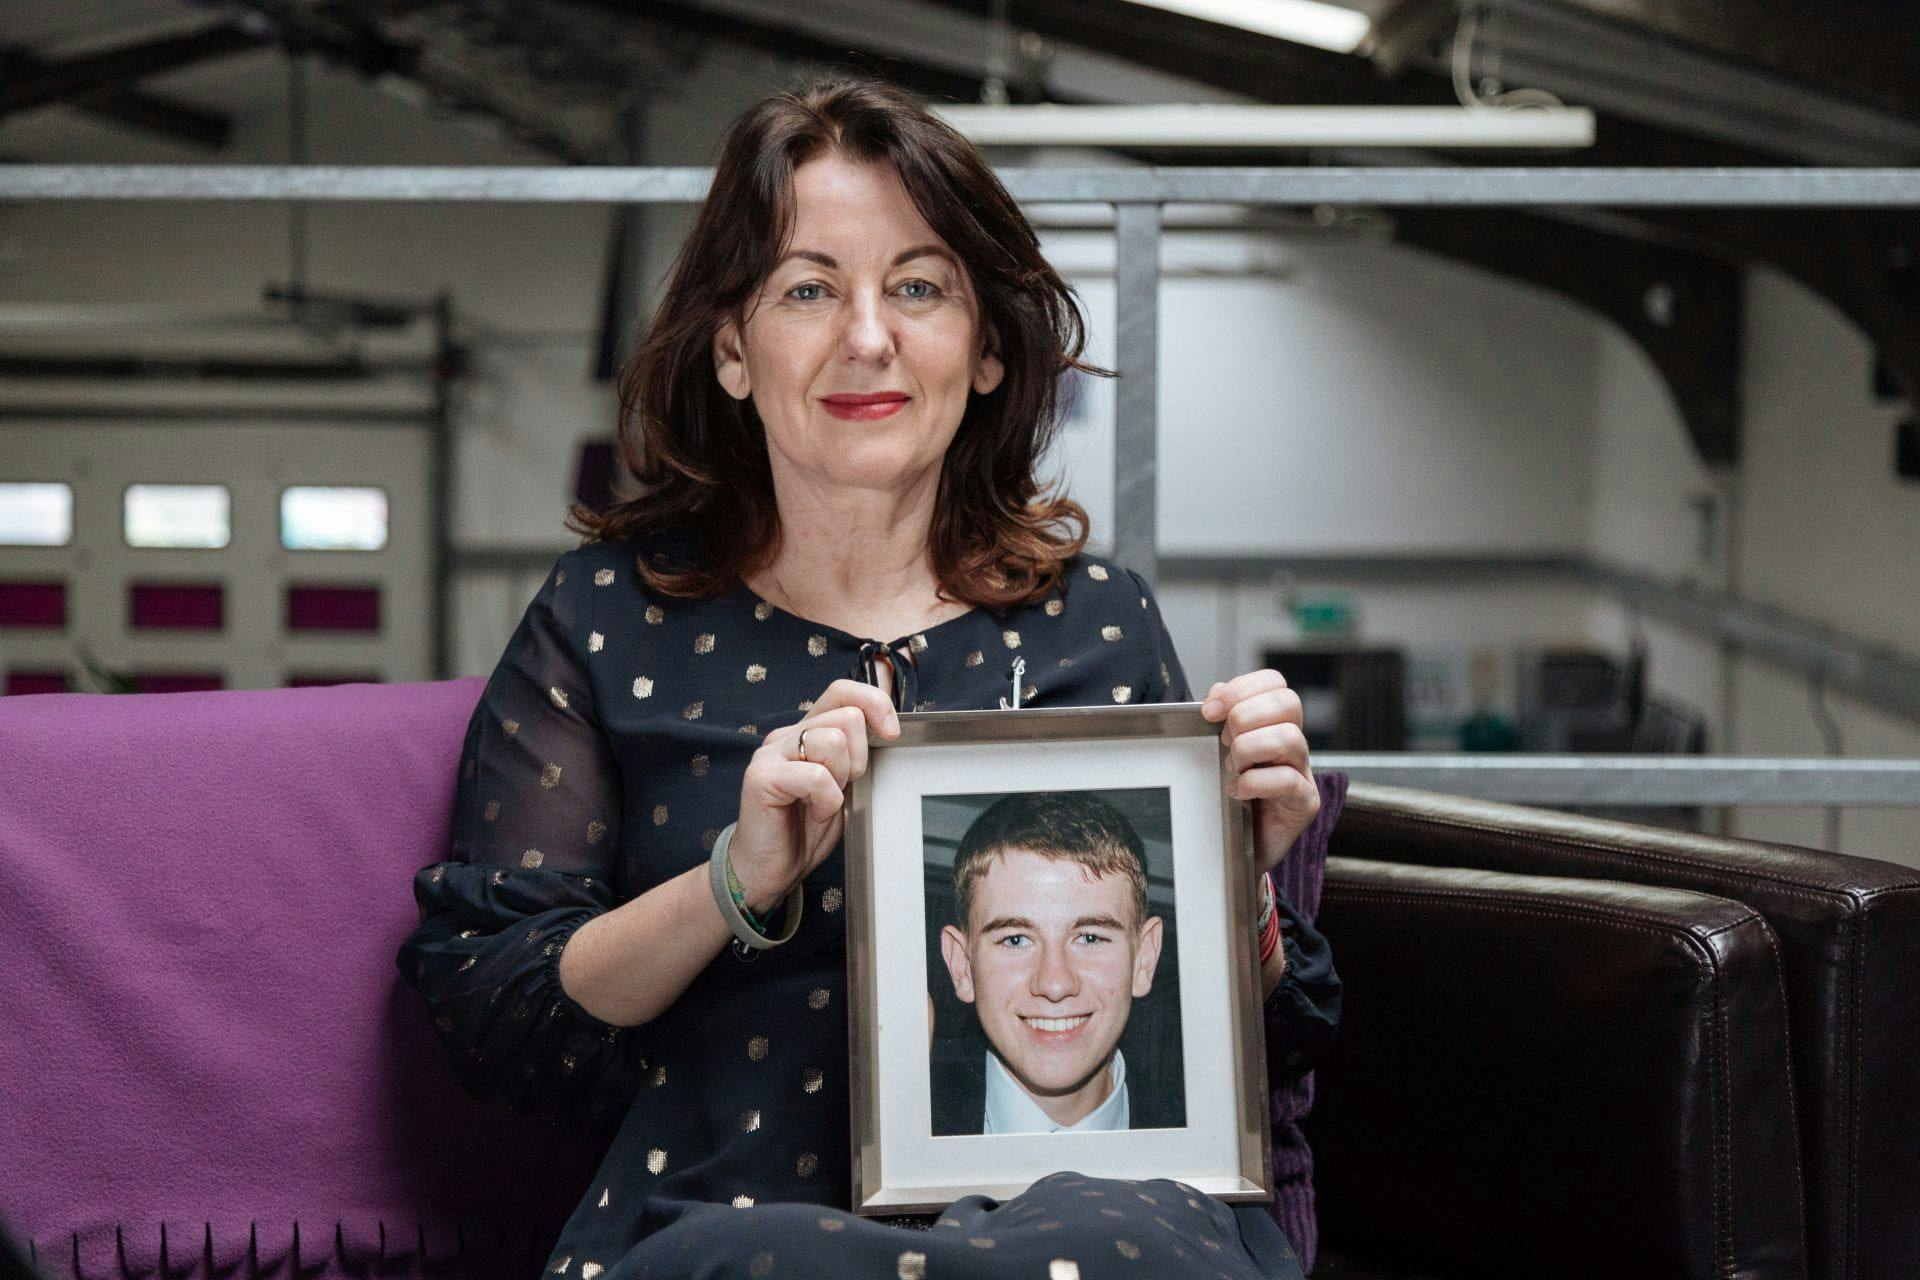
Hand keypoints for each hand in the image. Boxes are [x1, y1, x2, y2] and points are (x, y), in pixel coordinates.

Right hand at [727, 678, 900, 913]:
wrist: (769, 870)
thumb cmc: (805, 829)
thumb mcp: (843, 785)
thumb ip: (855, 755)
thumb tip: (888, 729)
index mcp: (807, 731)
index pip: (842, 691)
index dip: (874, 703)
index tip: (891, 735)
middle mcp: (787, 735)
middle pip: (847, 718)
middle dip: (859, 759)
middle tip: (841, 788)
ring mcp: (771, 753)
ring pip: (832, 741)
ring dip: (840, 780)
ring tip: (823, 802)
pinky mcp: (762, 776)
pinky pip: (817, 776)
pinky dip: (826, 802)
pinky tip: (813, 814)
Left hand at [1201, 669, 1317, 877]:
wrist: (1236, 851)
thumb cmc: (1229, 799)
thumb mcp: (1219, 754)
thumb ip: (1219, 722)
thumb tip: (1216, 694)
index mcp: (1273, 724)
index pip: (1274, 683)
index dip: (1242, 688)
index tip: (1210, 711)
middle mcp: (1293, 744)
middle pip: (1288, 702)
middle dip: (1245, 715)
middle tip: (1224, 742)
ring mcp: (1304, 773)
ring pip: (1289, 738)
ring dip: (1249, 749)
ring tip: (1232, 768)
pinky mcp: (1305, 803)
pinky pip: (1287, 780)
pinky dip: (1254, 783)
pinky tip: (1237, 793)